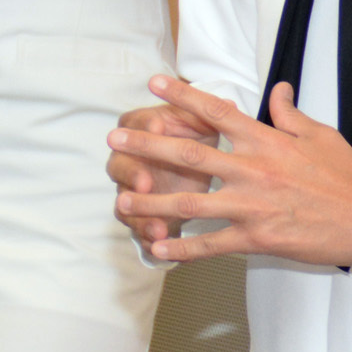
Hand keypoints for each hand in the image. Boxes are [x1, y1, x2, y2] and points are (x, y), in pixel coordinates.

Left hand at [107, 76, 351, 267]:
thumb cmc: (348, 178)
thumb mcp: (321, 135)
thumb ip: (290, 114)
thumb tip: (278, 90)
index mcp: (267, 141)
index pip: (217, 112)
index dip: (182, 96)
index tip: (154, 84)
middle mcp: (253, 170)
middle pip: (189, 154)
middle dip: (147, 145)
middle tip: (115, 138)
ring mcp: (252, 206)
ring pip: (190, 203)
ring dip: (152, 201)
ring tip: (121, 199)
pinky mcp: (257, 238)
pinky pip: (211, 244)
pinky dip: (182, 249)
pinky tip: (157, 249)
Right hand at [107, 100, 215, 245]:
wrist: (193, 173)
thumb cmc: (197, 141)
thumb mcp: (203, 125)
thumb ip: (211, 114)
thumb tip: (232, 105)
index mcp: (143, 130)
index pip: (134, 124)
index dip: (144, 127)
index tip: (159, 128)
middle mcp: (130, 160)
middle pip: (119, 165)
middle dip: (132, 174)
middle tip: (146, 182)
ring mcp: (133, 191)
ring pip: (126, 204)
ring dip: (139, 216)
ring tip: (156, 227)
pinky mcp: (141, 216)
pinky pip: (138, 229)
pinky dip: (147, 238)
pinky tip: (161, 246)